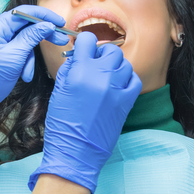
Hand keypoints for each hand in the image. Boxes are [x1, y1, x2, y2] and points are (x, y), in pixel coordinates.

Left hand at [0, 5, 68, 143]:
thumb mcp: (14, 59)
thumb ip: (31, 38)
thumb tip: (47, 24)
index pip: (21, 13)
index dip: (43, 16)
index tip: (59, 22)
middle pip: (21, 25)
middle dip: (39, 37)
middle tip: (60, 40)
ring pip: (19, 38)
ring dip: (28, 56)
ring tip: (26, 74)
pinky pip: (13, 45)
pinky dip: (20, 58)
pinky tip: (22, 73)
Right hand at [28, 32, 141, 193]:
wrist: (76, 152)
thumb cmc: (62, 124)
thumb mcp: (59, 90)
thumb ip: (70, 69)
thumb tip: (79, 56)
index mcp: (79, 72)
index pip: (88, 40)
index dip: (85, 43)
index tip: (85, 50)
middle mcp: (100, 76)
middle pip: (110, 50)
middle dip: (102, 53)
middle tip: (96, 64)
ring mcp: (116, 89)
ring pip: (124, 63)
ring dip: (115, 66)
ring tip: (106, 76)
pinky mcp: (126, 101)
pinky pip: (134, 79)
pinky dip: (127, 79)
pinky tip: (118, 85)